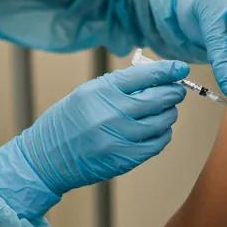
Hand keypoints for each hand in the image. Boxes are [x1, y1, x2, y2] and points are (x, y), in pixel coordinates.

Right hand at [0, 59, 187, 217]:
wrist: (46, 158)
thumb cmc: (66, 122)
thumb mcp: (86, 93)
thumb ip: (118, 86)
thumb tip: (154, 78)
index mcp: (101, 91)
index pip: (144, 75)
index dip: (167, 70)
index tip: (181, 68)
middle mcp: (112, 113)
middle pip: (159, 98)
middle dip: (173, 92)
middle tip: (175, 90)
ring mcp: (120, 137)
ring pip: (163, 121)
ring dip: (168, 113)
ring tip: (163, 111)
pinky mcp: (126, 158)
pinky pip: (157, 143)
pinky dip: (162, 134)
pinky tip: (157, 129)